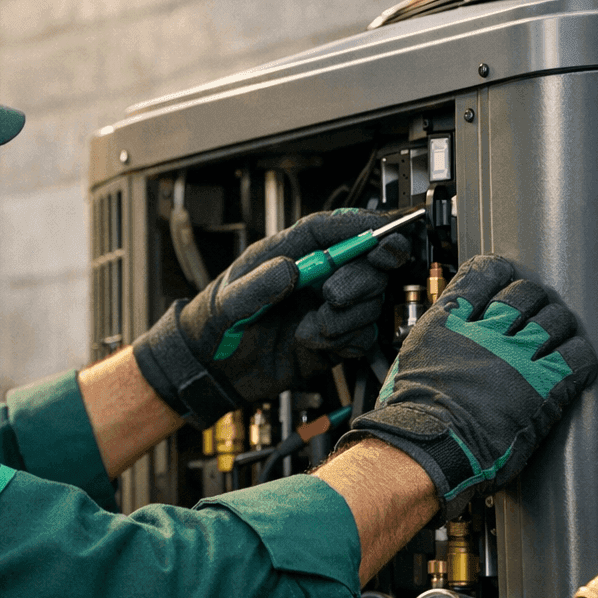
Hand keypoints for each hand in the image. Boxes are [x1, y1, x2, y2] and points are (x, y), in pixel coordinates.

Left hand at [133, 209, 411, 428]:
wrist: (213, 371)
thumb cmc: (215, 326)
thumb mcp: (227, 304)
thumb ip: (256, 287)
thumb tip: (291, 269)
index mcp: (288, 253)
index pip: (331, 229)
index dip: (361, 225)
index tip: (383, 230)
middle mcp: (315, 277)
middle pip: (366, 259)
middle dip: (362, 274)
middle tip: (335, 295)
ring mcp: (328, 307)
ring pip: (371, 299)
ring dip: (348, 315)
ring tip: (314, 326)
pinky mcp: (335, 339)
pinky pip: (363, 335)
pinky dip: (344, 340)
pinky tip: (312, 342)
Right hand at [342, 255, 597, 521]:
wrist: (425, 448)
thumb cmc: (411, 416)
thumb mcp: (409, 361)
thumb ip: (435, 340)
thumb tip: (447, 336)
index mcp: (451, 321)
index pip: (485, 273)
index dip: (500, 273)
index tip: (504, 282)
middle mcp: (487, 331)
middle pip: (527, 293)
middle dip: (533, 301)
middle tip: (533, 316)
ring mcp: (517, 357)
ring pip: (557, 319)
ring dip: (558, 326)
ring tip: (555, 338)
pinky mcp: (542, 386)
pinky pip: (577, 355)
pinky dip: (578, 354)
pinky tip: (570, 361)